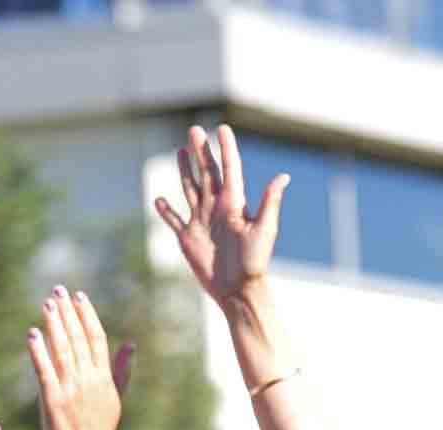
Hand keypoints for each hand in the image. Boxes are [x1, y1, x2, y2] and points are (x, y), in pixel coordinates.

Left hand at [28, 288, 127, 429]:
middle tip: (57, 291)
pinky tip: (32, 333)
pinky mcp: (53, 400)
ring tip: (46, 304)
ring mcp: (71, 389)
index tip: (79, 296)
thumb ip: (121, 369)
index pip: (96, 338)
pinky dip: (38, 351)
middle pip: (77, 338)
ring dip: (53, 325)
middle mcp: (89, 379)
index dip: (87, 315)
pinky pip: (45, 370)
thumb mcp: (115, 398)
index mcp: (104, 377)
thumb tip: (130, 344)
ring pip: (62, 349)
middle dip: (67, 313)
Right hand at [154, 124, 287, 306]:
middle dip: (201, 152)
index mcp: (234, 203)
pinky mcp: (187, 238)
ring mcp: (201, 221)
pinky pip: (173, 219)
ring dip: (185, 171)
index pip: (229, 169)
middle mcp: (217, 208)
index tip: (222, 128)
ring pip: (190, 189)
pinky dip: (165, 210)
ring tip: (180, 151)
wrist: (237, 289)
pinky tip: (160, 199)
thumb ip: (269, 202)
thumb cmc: (254, 261)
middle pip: (207, 173)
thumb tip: (282, 176)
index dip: (225, 148)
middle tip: (194, 130)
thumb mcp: (264, 230)